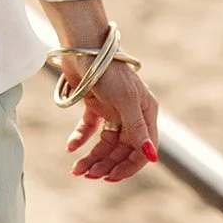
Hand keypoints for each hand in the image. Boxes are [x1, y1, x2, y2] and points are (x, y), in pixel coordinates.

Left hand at [64, 60, 158, 181]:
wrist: (82, 45)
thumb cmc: (109, 70)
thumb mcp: (125, 101)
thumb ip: (137, 129)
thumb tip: (152, 158)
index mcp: (146, 113)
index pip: (142, 150)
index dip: (128, 166)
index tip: (110, 178)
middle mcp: (132, 113)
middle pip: (121, 149)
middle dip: (106, 164)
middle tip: (87, 174)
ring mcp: (113, 109)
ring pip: (105, 143)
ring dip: (92, 157)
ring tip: (76, 169)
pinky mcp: (95, 103)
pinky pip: (90, 128)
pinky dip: (81, 139)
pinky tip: (70, 148)